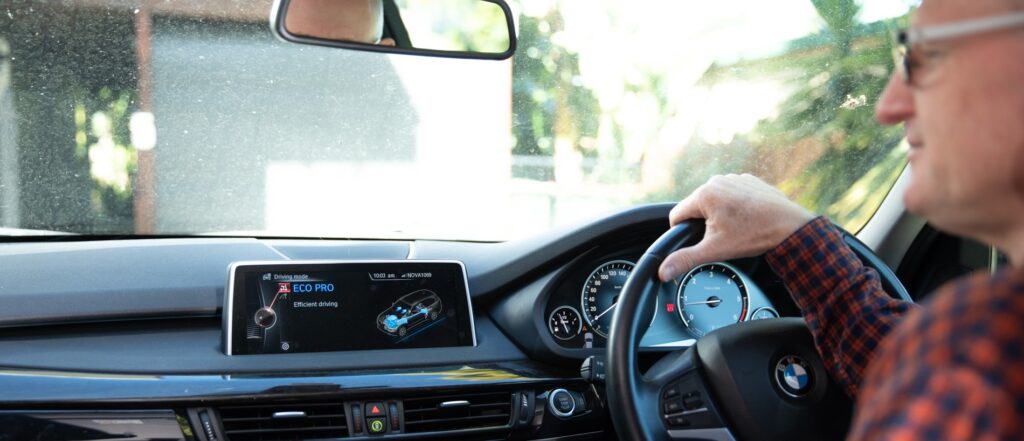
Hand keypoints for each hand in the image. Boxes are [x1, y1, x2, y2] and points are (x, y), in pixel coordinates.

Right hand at [658, 174, 814, 281]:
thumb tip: (663, 271)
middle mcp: (717, 181)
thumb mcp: (715, 250)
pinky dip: (735, 206)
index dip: (683, 232)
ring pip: (714, 201)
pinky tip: (747, 218)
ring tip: (737, 227)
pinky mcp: (748, 180)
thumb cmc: (755, 236)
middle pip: (696, 207)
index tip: (699, 241)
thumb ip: (686, 259)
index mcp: (704, 194)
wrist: (790, 227)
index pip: (677, 215)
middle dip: (704, 223)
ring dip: (719, 214)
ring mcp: (734, 178)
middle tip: (724, 236)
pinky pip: (731, 194)